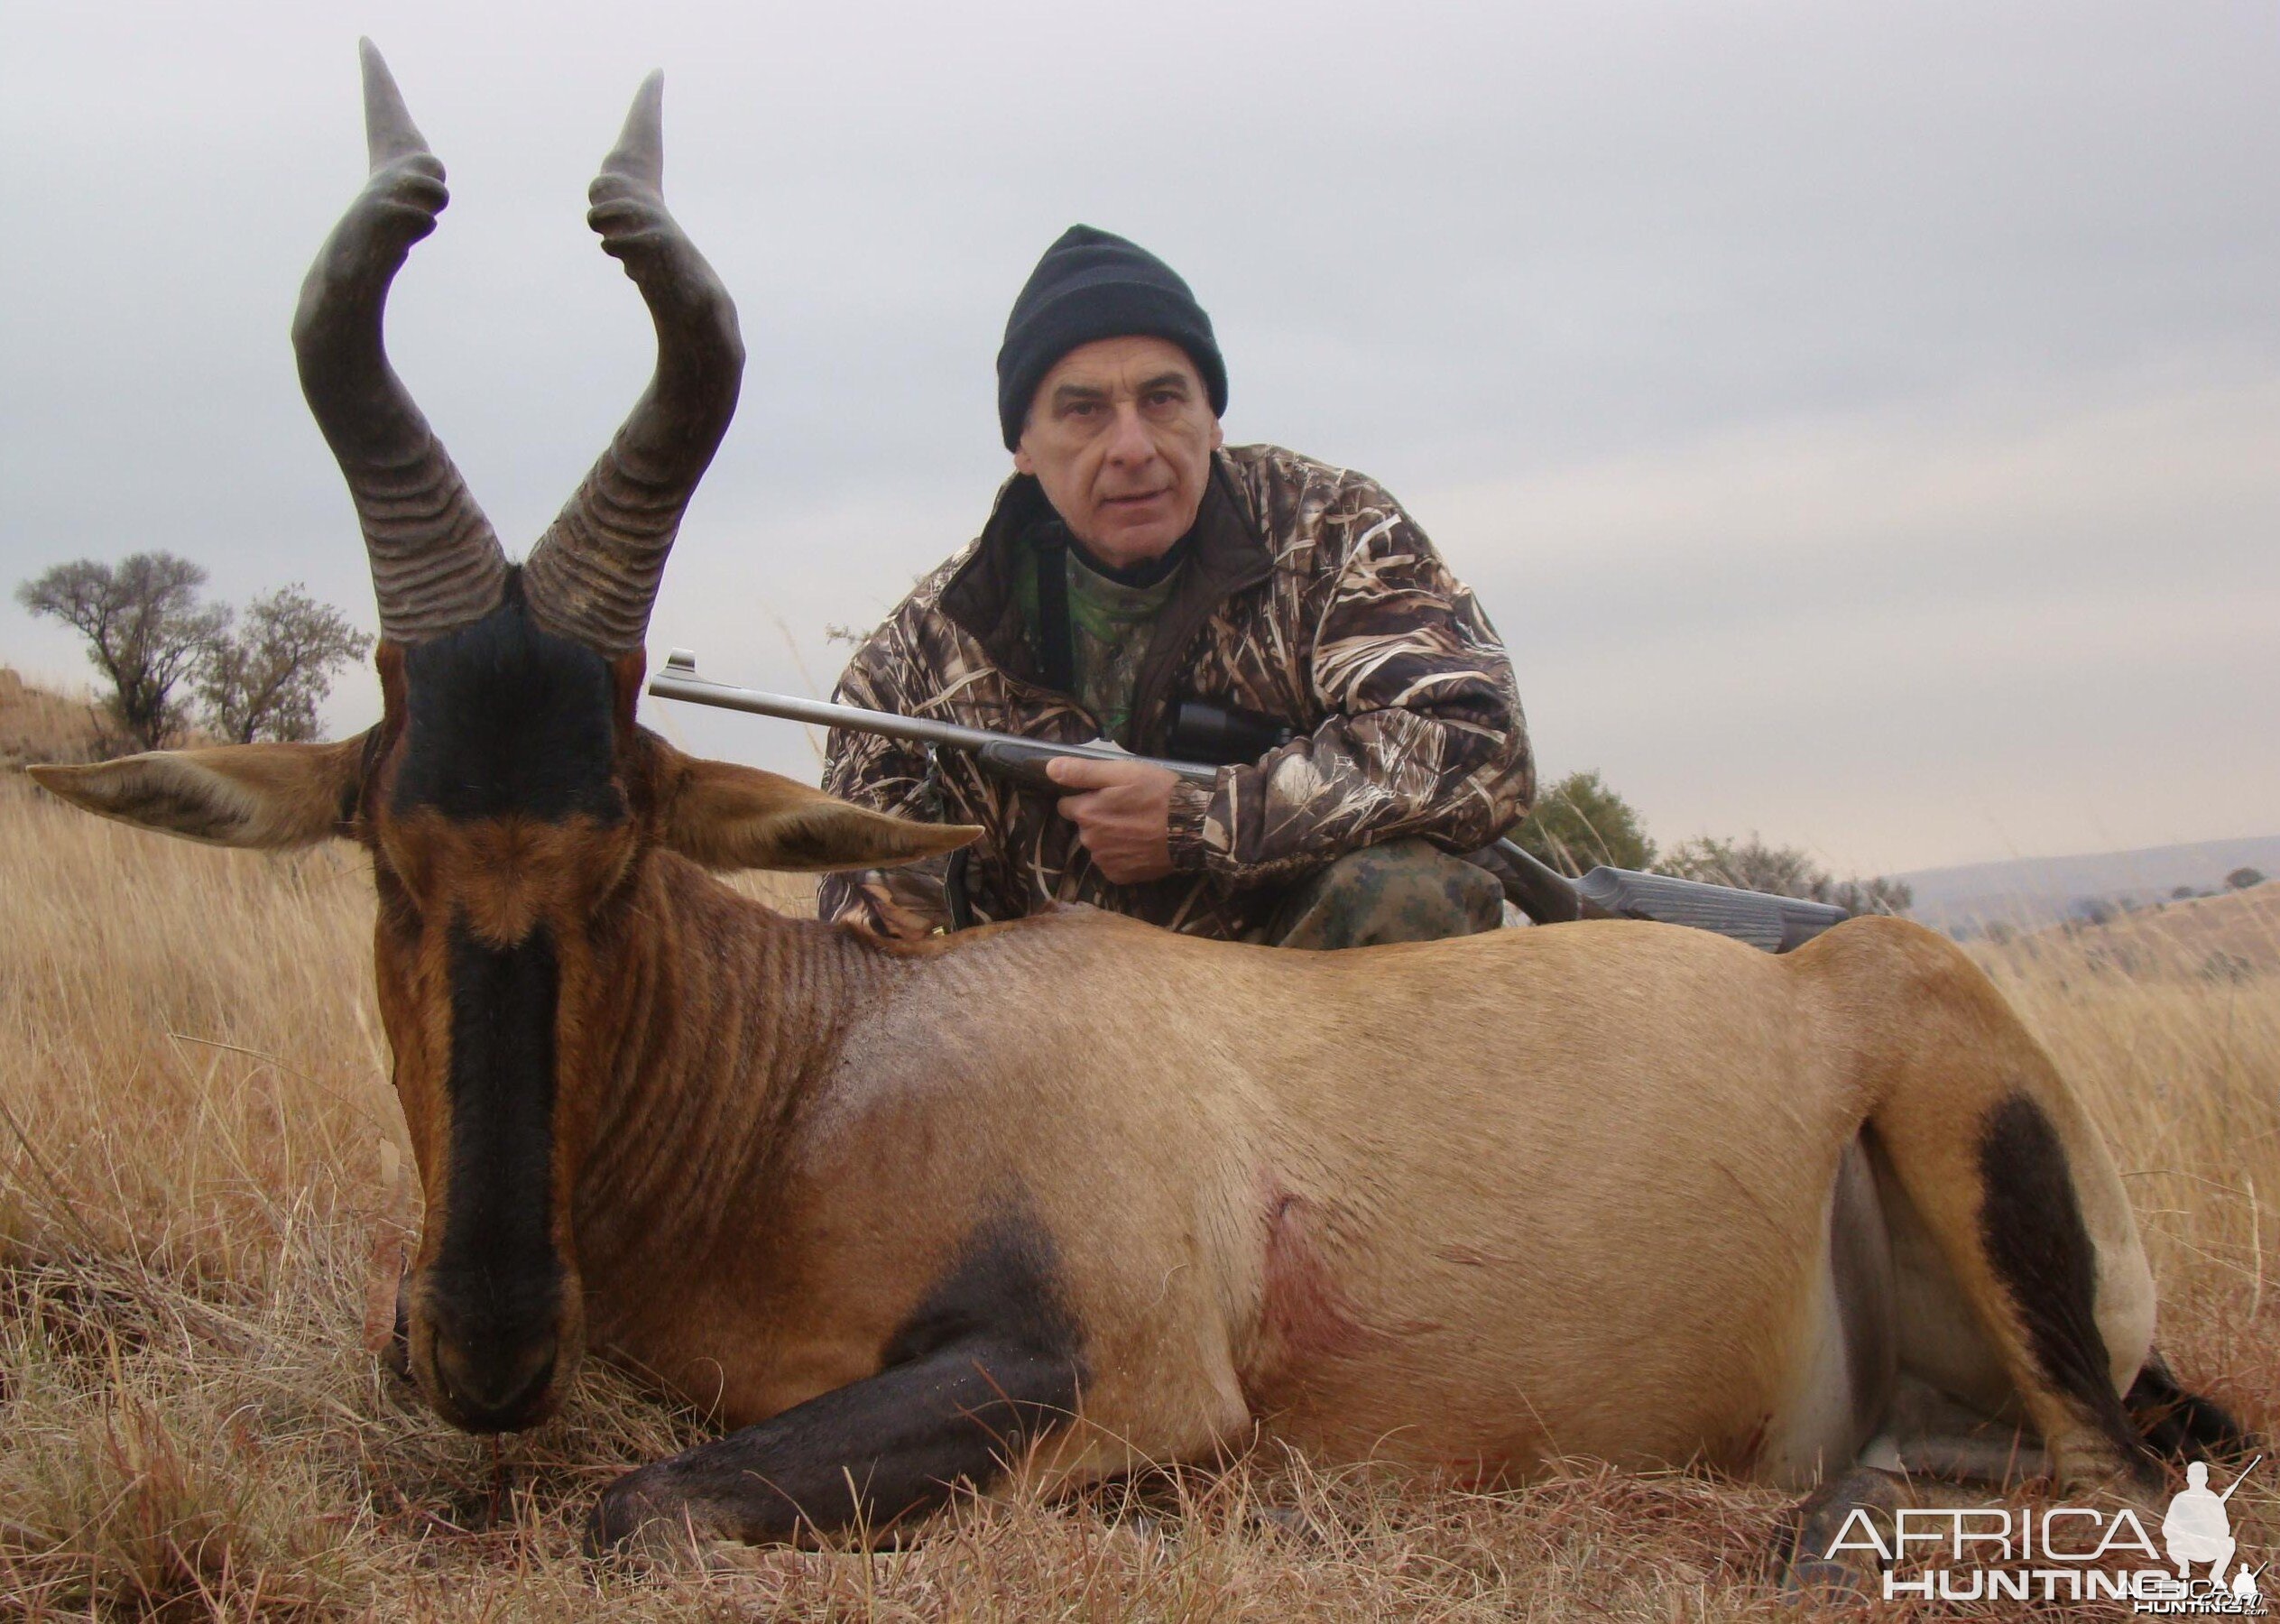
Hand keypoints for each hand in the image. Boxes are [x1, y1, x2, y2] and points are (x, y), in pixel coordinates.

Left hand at [1046, 756, 1178, 884]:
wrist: (1192, 828)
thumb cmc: (1158, 793)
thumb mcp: (1122, 772)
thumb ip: (1082, 771)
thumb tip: (1049, 769)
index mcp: (1085, 813)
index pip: (1067, 805)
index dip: (1085, 797)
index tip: (1105, 794)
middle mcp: (1089, 840)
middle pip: (1085, 826)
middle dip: (1099, 818)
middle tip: (1128, 809)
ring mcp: (1104, 861)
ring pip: (1099, 845)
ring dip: (1111, 838)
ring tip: (1137, 827)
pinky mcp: (1121, 877)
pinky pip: (1113, 864)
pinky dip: (1122, 856)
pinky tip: (1140, 846)